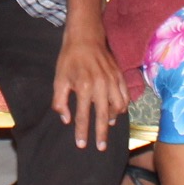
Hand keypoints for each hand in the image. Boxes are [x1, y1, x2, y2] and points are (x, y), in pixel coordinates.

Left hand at [52, 34, 125, 149]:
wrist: (85, 37)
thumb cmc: (69, 59)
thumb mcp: (59, 80)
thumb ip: (60, 102)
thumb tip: (66, 120)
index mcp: (83, 87)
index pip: (82, 117)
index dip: (82, 133)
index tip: (82, 145)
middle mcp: (100, 86)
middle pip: (102, 117)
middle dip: (101, 134)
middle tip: (101, 147)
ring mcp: (112, 81)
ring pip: (118, 107)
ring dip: (112, 119)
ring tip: (107, 125)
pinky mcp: (119, 76)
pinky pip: (125, 96)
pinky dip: (122, 106)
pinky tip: (116, 111)